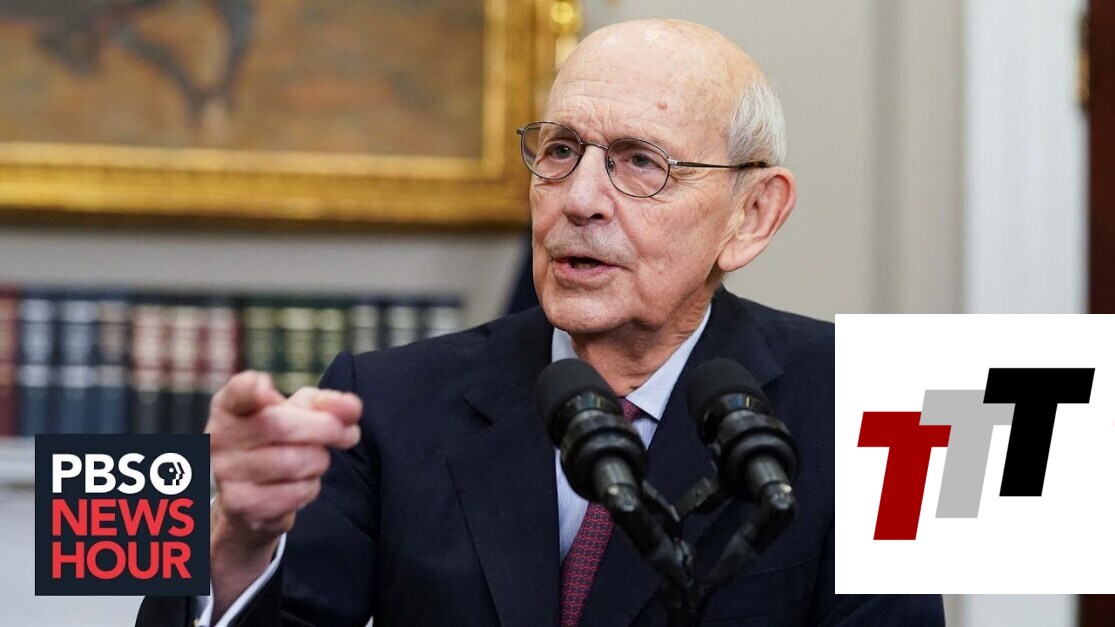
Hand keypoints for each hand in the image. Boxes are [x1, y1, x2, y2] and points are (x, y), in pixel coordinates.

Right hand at [205, 371, 361, 615]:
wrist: (249, 503)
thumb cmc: (278, 445)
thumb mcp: (301, 414)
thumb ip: (328, 403)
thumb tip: (354, 406)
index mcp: (231, 407)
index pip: (237, 390)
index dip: (255, 388)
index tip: (269, 388)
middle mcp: (219, 439)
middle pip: (285, 426)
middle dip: (327, 430)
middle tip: (346, 433)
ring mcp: (227, 476)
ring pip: (296, 463)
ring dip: (320, 465)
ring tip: (318, 464)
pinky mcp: (242, 509)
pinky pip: (294, 498)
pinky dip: (308, 494)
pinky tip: (301, 489)